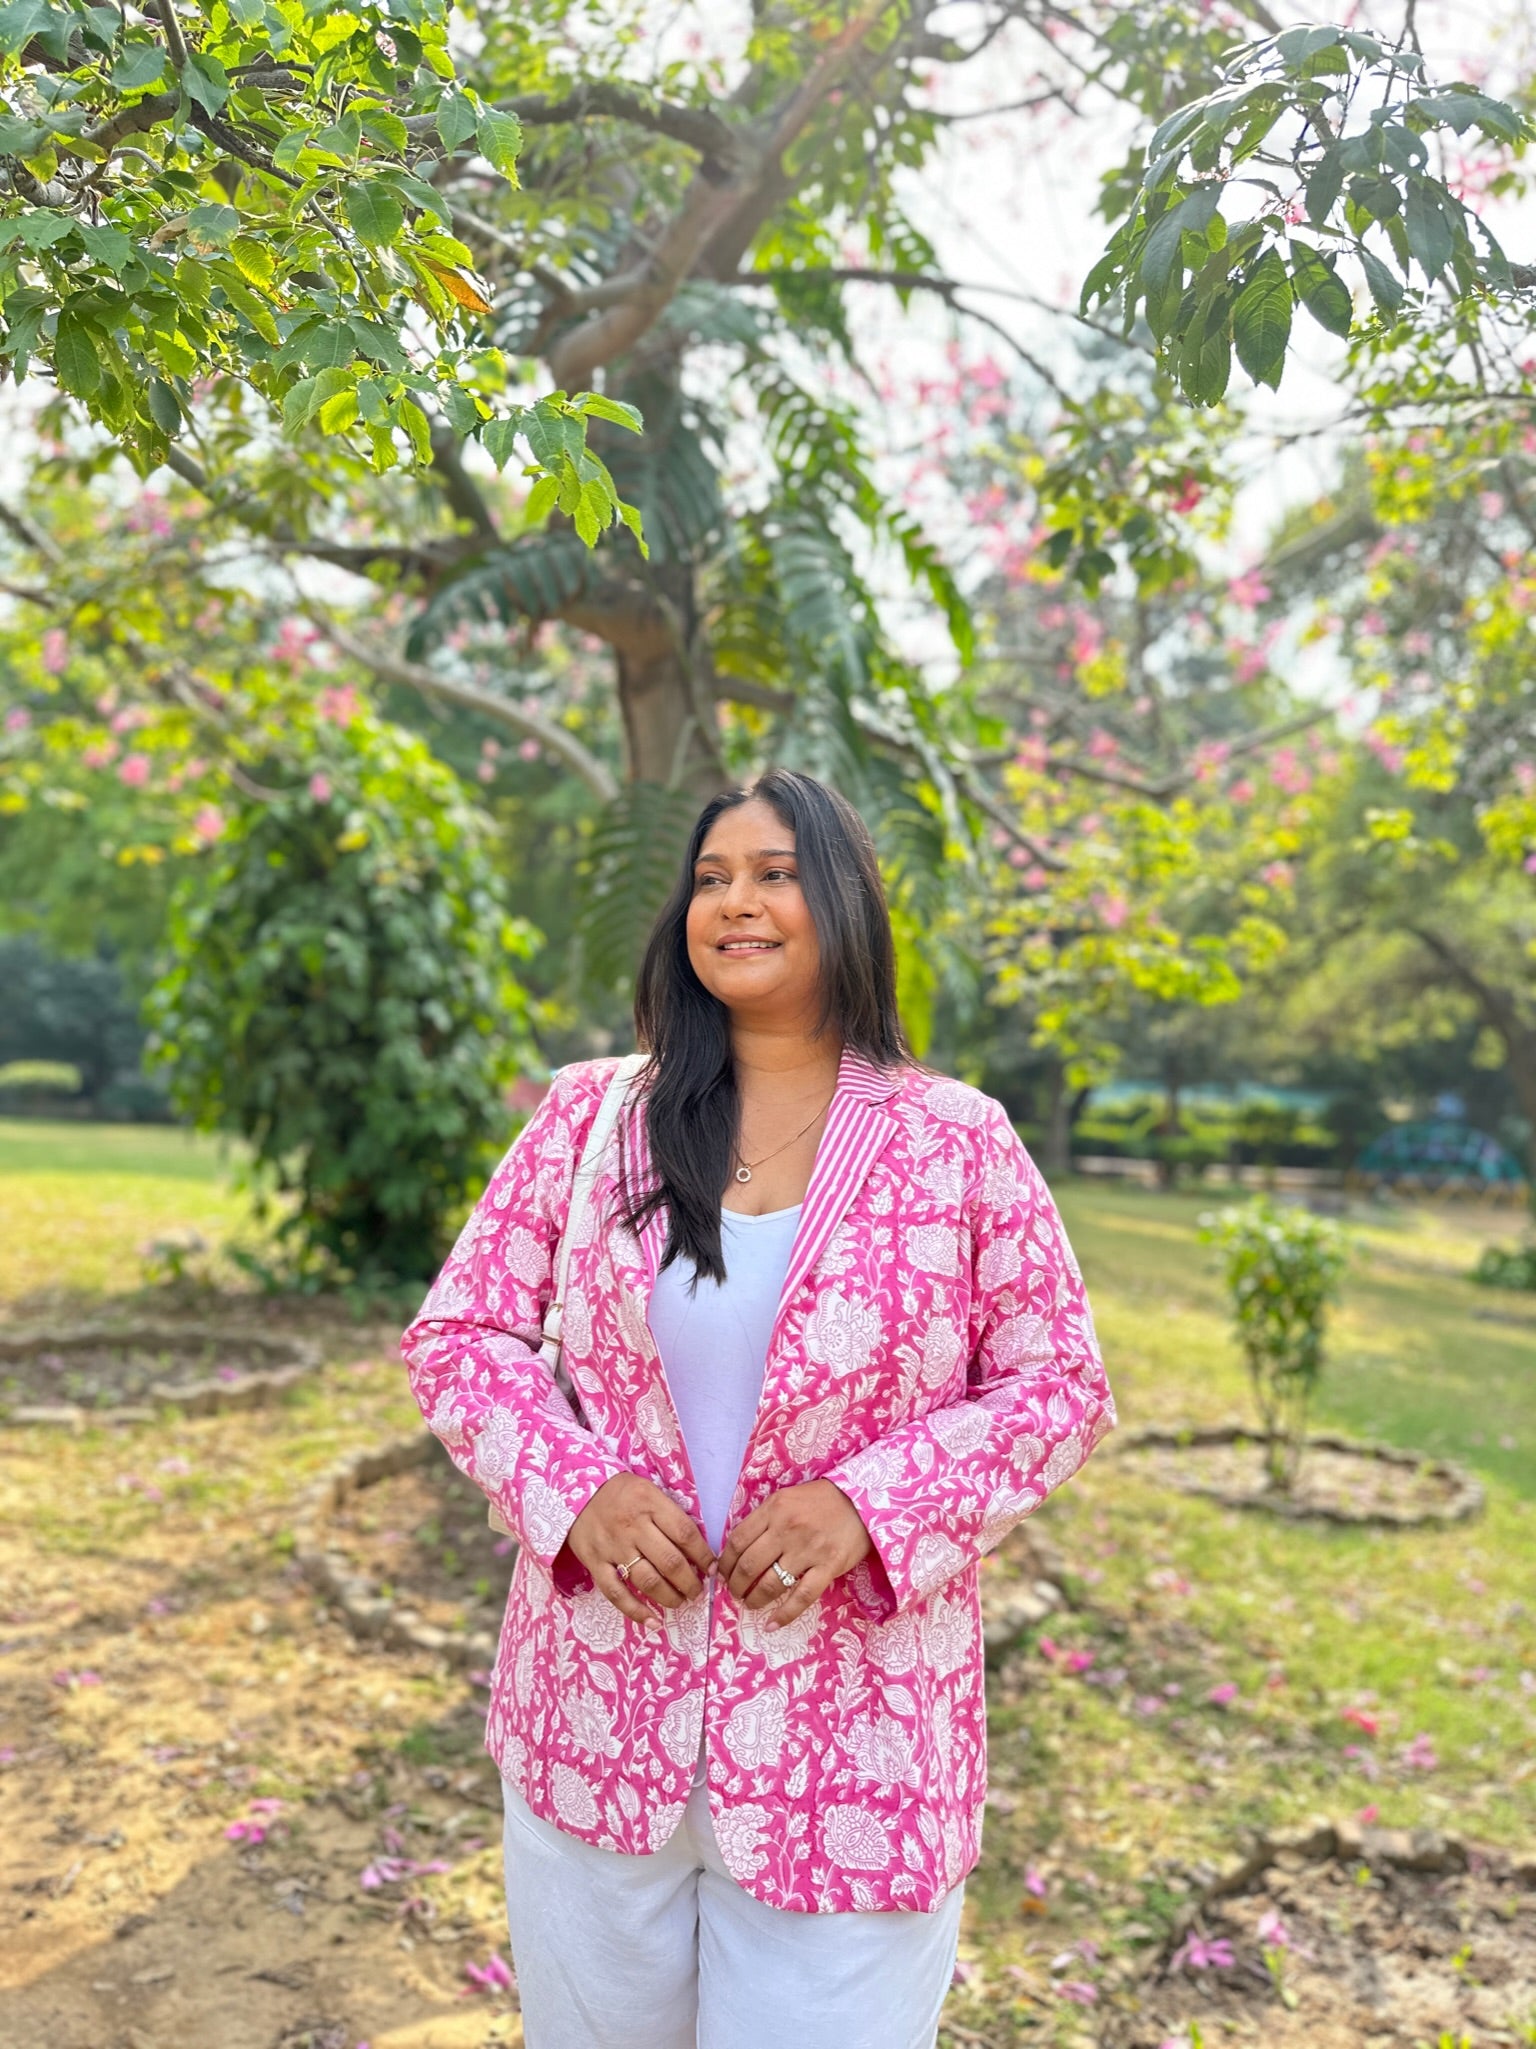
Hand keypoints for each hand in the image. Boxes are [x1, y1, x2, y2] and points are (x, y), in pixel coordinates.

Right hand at [562, 1473, 714, 1626]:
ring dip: (670, 1597)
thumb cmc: (622, 1493)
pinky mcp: (595, 1563)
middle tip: (697, 1591)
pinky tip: (653, 1622)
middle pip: (670, 1562)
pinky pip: (616, 1593)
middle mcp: (632, 1526)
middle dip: (690, 1582)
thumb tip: (699, 1548)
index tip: (713, 1568)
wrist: (575, 1492)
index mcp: (649, 1503)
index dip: (704, 1556)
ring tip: (680, 1601)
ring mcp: (613, 1547)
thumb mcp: (649, 1490)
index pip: (685, 1534)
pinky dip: (636, 1611)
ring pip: (647, 1580)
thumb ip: (670, 1515)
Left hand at [718, 1480, 870, 1629]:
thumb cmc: (820, 1500)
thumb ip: (764, 1520)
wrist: (862, 1501)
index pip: (737, 1540)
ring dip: (754, 1599)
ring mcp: (808, 1550)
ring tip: (750, 1603)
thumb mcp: (786, 1499)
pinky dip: (783, 1615)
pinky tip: (771, 1624)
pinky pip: (801, 1598)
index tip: (721, 1573)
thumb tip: (737, 1550)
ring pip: (770, 1584)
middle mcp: (787, 1529)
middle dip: (735, 1585)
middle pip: (749, 1565)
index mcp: (774, 1509)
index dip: (725, 1562)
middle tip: (734, 1592)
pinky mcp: (828, 1567)